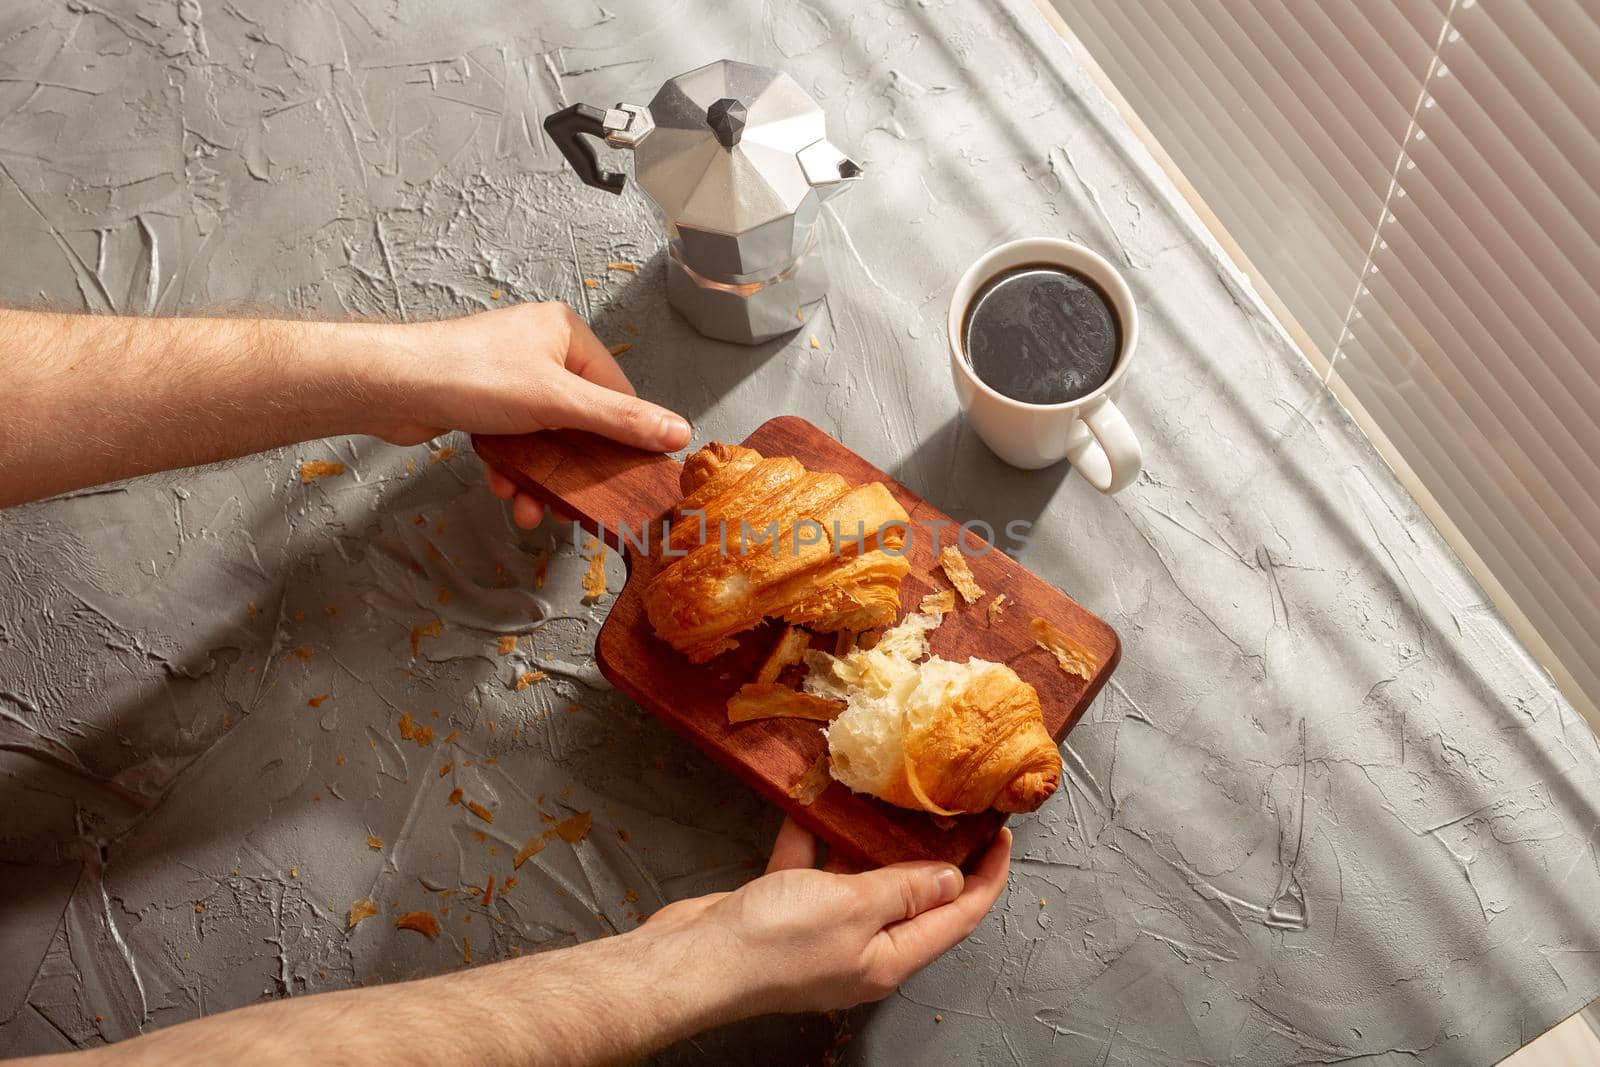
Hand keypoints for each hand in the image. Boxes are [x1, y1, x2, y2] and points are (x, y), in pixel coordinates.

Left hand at [374, 302, 689, 527]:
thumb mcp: (558, 402)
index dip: (622, 437)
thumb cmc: (469, 376)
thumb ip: (620, 420)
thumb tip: (677, 431)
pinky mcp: (483, 401)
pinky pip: (514, 440)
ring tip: (529, 506)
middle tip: (574, 500)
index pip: (616, 391)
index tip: (626, 475)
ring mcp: (510, 376)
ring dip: (540, 476)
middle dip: (572, 466)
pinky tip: (501, 484)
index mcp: (565, 334)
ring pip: (545, 436)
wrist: (392, 386)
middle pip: (580, 419)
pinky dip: (511, 466)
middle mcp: (540, 349)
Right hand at [649, 818, 1011, 1015]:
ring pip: (861, 877)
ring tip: (888, 793)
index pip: (958, 916)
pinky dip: (814, 836)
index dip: (986, 877)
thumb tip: (951, 879)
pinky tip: (813, 800)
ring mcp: (822, 931)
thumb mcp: (853, 907)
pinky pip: (812, 867)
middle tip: (951, 806)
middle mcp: (862, 948)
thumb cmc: (773, 943)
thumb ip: (904, 890)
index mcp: (889, 958)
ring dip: (871, 838)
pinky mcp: (784, 911)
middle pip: (914, 896)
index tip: (1001, 836)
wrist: (693, 960)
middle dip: (933, 852)